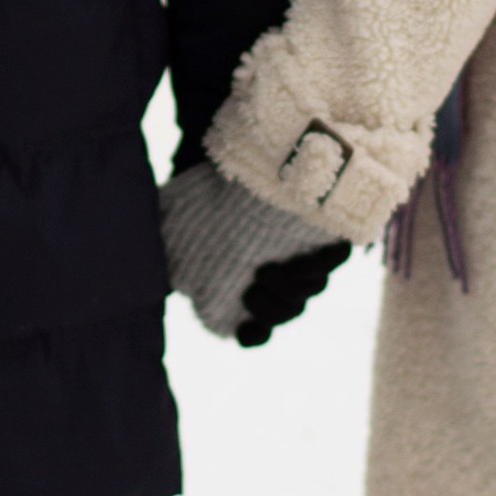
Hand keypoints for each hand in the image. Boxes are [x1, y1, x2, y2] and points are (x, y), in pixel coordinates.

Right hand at [161, 160, 348, 344]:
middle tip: (251, 289)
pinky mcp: (328, 231)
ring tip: (267, 269)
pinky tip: (300, 255)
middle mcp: (282, 278)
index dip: (254, 335)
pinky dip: (323, 262)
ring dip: (290, 288)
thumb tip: (158, 278)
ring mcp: (308, 258)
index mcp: (251, 286)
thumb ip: (171, 257)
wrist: (245, 160)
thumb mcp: (181, 228)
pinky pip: (337, 258)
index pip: (258, 329)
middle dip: (270, 310)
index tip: (243, 328)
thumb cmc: (210, 197)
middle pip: (287, 310)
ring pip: (312, 289)